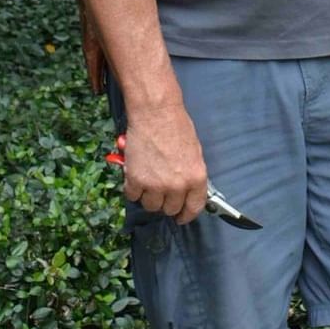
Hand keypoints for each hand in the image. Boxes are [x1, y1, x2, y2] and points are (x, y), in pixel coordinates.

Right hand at [123, 103, 207, 223]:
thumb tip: (187, 190)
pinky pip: (133, 196)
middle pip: (169, 209)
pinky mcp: (136, 182)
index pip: (193, 208)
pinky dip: (133, 187)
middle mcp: (177, 186)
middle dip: (165, 201)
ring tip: (149, 176)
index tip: (181, 216)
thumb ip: (191, 175)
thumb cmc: (176, 126)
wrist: (156, 112)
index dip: (186, 214)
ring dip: (148, 195)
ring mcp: (156, 186)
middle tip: (161, 187)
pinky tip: (137, 172)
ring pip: (150, 205)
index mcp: (196, 178)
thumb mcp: (194, 152)